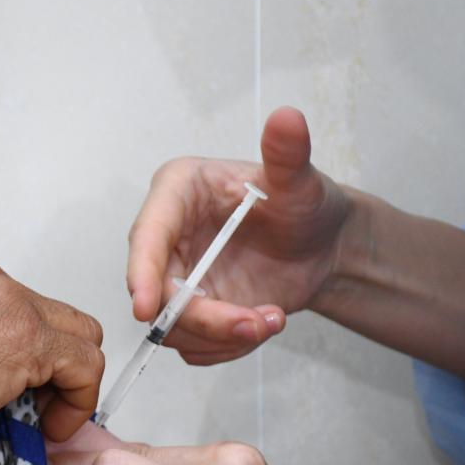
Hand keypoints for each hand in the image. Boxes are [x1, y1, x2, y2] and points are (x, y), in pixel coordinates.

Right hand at [128, 107, 351, 363]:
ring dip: (224, 336)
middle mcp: (167, 239)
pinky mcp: (192, 312)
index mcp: (176, 195)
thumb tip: (288, 118)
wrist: (322, 248)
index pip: (147, 236)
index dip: (142, 273)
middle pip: (158, 292)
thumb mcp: (299, 182)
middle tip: (254, 325)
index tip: (146, 309)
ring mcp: (177, 279)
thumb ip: (288, 154)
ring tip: (273, 319)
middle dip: (205, 318)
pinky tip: (262, 324)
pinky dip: (229, 346)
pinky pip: (195, 346)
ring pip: (175, 327)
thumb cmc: (305, 206)